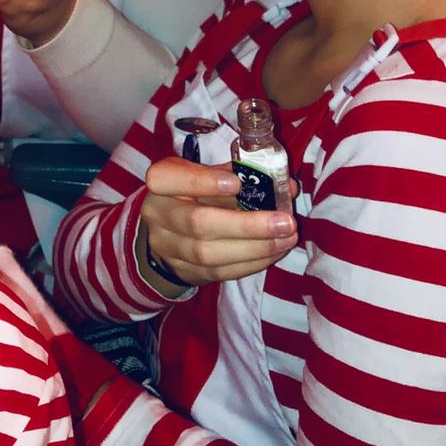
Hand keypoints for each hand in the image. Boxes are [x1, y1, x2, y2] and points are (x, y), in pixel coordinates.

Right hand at [139, 157, 297, 290]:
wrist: (168, 231)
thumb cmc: (194, 193)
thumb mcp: (205, 174)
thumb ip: (238, 174)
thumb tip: (286, 185)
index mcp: (161, 181)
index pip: (168, 179)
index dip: (202, 182)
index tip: (238, 183)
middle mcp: (158, 215)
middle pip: (198, 223)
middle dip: (247, 225)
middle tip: (285, 221)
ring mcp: (168, 247)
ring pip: (209, 254)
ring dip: (256, 248)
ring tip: (287, 238)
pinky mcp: (184, 272)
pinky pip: (219, 272)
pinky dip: (251, 263)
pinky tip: (275, 252)